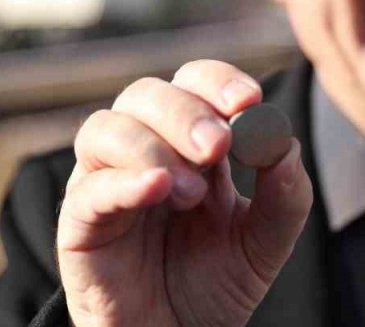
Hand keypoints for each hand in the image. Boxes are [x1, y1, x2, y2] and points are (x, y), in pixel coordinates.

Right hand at [56, 60, 313, 326]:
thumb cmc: (216, 283)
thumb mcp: (265, 239)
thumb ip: (284, 194)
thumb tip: (285, 143)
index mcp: (188, 141)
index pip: (194, 83)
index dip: (218, 81)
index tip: (249, 101)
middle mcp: (142, 149)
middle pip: (147, 94)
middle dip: (186, 112)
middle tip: (219, 145)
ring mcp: (105, 182)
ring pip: (104, 128)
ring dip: (152, 144)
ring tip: (192, 192)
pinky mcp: (79, 225)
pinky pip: (87, 190)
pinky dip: (122, 181)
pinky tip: (158, 188)